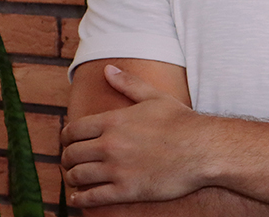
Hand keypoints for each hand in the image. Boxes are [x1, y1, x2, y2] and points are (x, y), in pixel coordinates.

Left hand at [60, 65, 211, 207]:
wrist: (202, 149)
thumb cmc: (181, 121)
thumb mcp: (153, 96)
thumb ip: (127, 83)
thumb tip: (108, 69)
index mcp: (113, 120)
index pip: (73, 130)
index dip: (65, 137)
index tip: (67, 142)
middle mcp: (110, 144)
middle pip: (71, 153)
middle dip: (66, 158)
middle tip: (69, 161)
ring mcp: (117, 168)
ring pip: (78, 175)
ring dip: (71, 178)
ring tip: (74, 179)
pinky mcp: (127, 190)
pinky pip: (93, 197)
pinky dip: (80, 200)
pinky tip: (78, 199)